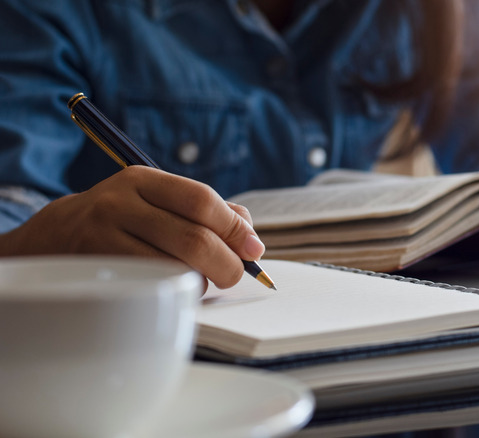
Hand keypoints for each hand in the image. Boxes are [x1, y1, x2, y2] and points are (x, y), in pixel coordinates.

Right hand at [0, 166, 263, 288]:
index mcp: (144, 180)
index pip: (201, 200)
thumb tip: (250, 237)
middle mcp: (120, 203)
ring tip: (204, 279)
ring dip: (202, 280)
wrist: (56, 236)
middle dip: (227, 262)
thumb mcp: (158, 201)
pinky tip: (178, 287)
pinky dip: (177, 290)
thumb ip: (207, 212)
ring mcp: (103, 237)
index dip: (234, 228)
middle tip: (236, 274)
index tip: (254, 249)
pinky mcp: (96, 269)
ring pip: (174, 267)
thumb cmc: (126, 220)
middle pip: (193, 238)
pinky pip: (152, 286)